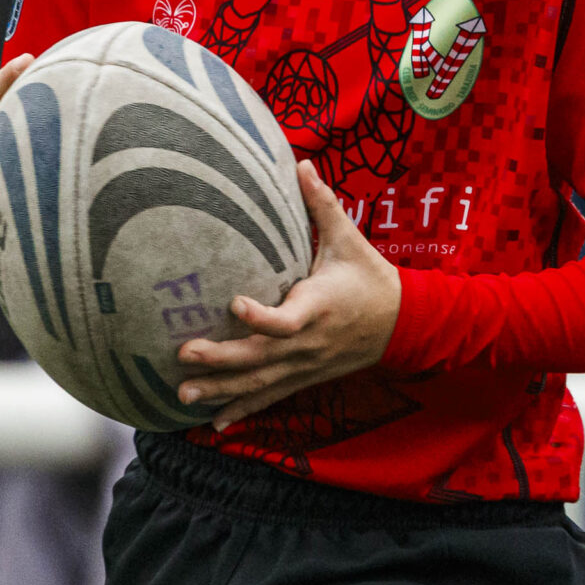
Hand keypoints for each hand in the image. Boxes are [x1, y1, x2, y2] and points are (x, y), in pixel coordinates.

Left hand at [175, 163, 399, 428]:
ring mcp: (305, 365)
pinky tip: (214, 422)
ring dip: (221, 389)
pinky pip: (271, 396)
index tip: (233, 304)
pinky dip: (243, 409)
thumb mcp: (350, 240)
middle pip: (261, 357)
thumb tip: (301, 163)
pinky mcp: (304, 377)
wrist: (402, 324)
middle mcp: (308, 343)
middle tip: (183, 354)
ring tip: (183, 394)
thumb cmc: (370, 277)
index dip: (260, 317)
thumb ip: (323, 204)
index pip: (287, 319)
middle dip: (221, 359)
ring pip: (260, 383)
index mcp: (318, 306)